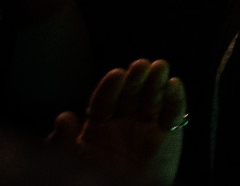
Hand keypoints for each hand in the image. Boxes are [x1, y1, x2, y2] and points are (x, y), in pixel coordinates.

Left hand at [44, 59, 188, 185]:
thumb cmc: (95, 182)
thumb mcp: (74, 161)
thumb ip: (65, 141)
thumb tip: (64, 116)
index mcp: (99, 129)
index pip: (105, 100)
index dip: (111, 87)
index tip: (117, 74)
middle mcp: (124, 125)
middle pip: (131, 95)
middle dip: (136, 79)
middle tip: (141, 65)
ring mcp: (148, 130)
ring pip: (153, 100)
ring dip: (157, 82)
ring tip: (159, 67)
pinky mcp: (170, 137)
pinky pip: (174, 115)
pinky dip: (176, 99)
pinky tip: (174, 84)